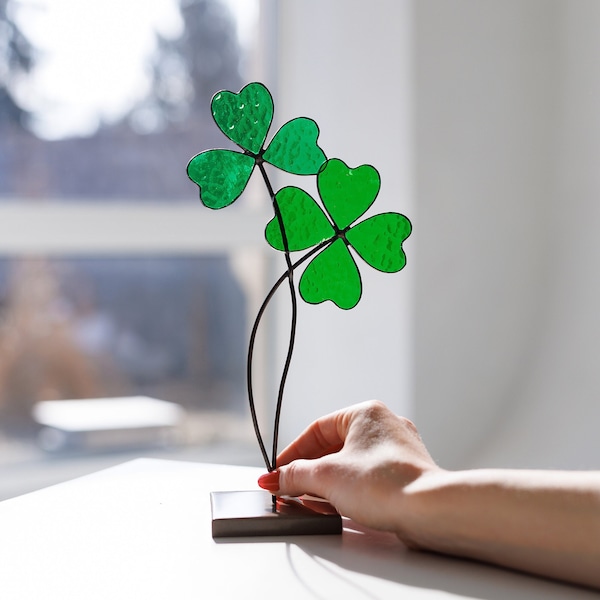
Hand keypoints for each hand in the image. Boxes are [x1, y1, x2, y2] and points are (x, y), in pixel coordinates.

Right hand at [258, 400, 441, 537]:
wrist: (428, 510)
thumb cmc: (384, 483)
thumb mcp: (327, 476)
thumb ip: (296, 475)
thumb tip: (278, 478)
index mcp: (365, 413)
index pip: (317, 429)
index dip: (293, 452)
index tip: (278, 471)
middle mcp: (383, 426)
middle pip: (333, 447)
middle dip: (308, 470)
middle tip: (289, 489)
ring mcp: (396, 451)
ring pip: (350, 463)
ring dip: (326, 482)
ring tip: (307, 501)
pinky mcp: (404, 474)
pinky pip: (367, 477)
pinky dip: (347, 490)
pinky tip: (334, 507)